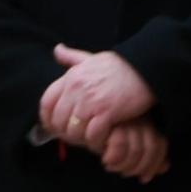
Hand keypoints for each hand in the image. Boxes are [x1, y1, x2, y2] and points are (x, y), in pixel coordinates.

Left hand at [38, 45, 155, 149]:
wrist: (144, 69)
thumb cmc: (119, 65)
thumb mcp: (90, 58)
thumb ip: (72, 57)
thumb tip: (57, 50)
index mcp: (70, 77)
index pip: (46, 102)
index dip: (47, 118)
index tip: (54, 127)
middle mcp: (76, 89)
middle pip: (59, 120)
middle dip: (65, 133)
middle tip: (76, 138)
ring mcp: (90, 101)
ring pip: (73, 130)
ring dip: (81, 139)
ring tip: (88, 141)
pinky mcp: (106, 112)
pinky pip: (92, 134)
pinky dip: (95, 141)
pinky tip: (102, 141)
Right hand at [99, 117, 170, 183]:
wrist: (73, 114)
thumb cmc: (99, 130)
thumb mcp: (125, 141)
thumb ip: (145, 153)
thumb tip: (165, 168)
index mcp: (143, 120)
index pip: (159, 145)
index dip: (153, 165)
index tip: (144, 177)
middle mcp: (136, 118)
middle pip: (150, 148)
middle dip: (139, 167)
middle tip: (124, 173)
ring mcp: (123, 118)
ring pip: (137, 148)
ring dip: (126, 165)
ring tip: (112, 166)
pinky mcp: (108, 119)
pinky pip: (120, 144)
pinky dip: (114, 157)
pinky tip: (104, 158)